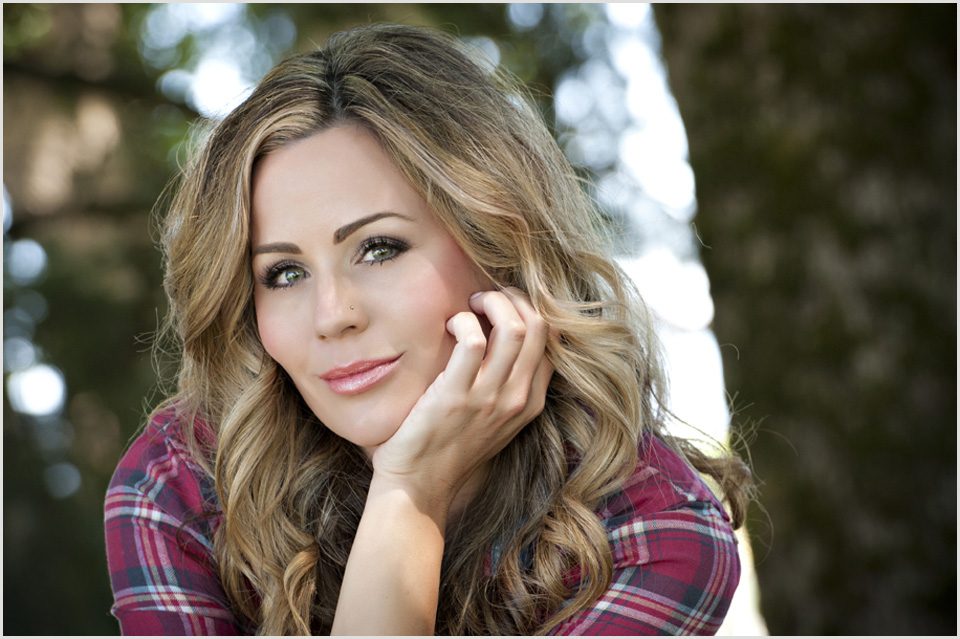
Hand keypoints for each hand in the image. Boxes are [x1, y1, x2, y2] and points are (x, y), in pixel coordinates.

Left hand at [370, 287, 553, 514]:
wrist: (419, 486)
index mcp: (530, 403)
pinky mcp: (455, 396)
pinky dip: (463, 321)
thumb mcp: (493, 421)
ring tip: (471, 305)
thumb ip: (505, 387)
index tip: (505, 307)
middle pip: (540, 327)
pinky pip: (472, 341)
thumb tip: (498, 338)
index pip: (551, 343)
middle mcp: (517, 399)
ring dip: (492, 303)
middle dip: (515, 299)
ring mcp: (489, 398)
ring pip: (514, 328)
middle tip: (486, 298)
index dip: (531, 313)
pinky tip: (450, 325)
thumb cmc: (449, 449)